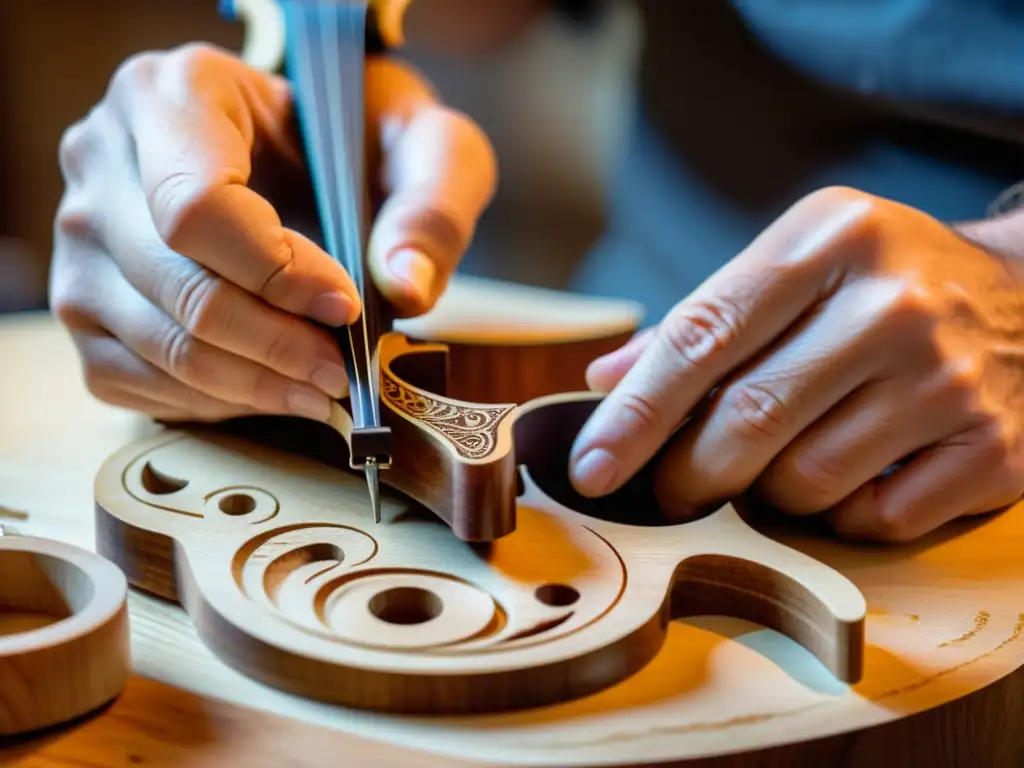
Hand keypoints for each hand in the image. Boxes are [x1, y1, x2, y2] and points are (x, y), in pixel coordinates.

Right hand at [51, 43, 495, 422]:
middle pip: (178, 287)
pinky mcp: (84, 304)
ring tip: (324, 391)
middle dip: (276, 346)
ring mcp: (82, 240)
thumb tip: (404, 286)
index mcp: (170, 95)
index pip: (198, 206)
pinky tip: (271, 388)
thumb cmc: (358, 145)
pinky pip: (132, 380)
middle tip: (345, 374)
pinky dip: (212, 401)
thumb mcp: (424, 146)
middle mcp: (102, 162)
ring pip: (159, 344)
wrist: (307, 156)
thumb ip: (431, 205)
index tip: (346, 307)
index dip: (277, 274)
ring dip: (254, 386)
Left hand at [569, 187, 1023, 541]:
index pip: (704, 335)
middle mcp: (895, 304)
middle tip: (669, 489)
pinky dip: (839, 515)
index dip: (636, 412)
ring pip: (805, 481)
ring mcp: (951, 379)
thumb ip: (704, 319)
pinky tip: (849, 478)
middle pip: (749, 418)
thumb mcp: (797, 265)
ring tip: (776, 465)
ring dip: (767, 492)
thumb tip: (606, 378)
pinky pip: (874, 519)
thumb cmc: (882, 284)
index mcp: (829, 240)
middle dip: (687, 472)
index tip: (591, 468)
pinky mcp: (994, 449)